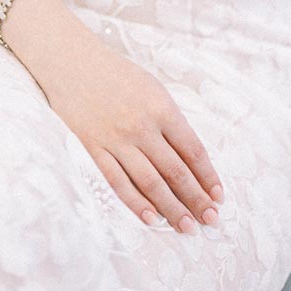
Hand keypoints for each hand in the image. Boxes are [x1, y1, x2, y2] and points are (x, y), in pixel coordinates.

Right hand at [33, 15, 223, 233]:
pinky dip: (137, 204)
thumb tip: (190, 157)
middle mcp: (142, 126)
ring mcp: (116, 141)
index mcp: (161, 107)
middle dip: (196, 199)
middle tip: (211, 220)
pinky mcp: (94, 150)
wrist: (72, 63)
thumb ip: (170, 120)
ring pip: (151, 183)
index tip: (218, 195)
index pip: (192, 150)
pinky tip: (152, 218)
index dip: (208, 176)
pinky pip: (119, 183)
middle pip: (175, 171)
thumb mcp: (152, 88)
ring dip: (172, 208)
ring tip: (187, 227)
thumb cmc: (117, 74)